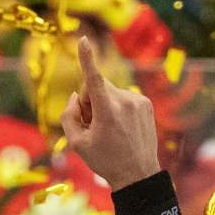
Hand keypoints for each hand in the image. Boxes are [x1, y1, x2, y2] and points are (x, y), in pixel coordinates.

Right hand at [61, 36, 160, 190]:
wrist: (137, 173)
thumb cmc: (104, 160)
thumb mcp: (76, 143)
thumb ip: (68, 116)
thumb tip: (75, 96)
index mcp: (107, 110)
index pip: (93, 79)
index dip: (86, 59)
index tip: (83, 40)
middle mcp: (125, 100)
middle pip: (97, 87)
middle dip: (89, 101)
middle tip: (91, 126)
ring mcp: (138, 100)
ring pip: (110, 92)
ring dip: (104, 105)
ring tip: (108, 131)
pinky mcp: (146, 103)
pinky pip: (123, 98)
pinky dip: (117, 108)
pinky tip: (120, 128)